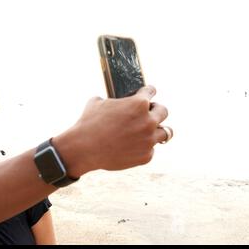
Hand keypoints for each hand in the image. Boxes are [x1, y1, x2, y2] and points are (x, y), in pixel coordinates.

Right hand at [54, 86, 170, 175]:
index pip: (151, 91)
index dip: (147, 91)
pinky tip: (135, 146)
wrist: (83, 149)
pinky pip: (150, 149)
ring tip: (150, 131)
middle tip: (149, 112)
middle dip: (156, 110)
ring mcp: (148, 140)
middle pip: (163, 111)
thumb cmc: (88, 123)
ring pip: (165, 132)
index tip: (147, 93)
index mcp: (138, 103)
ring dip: (157, 130)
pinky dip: (144, 147)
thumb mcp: (97, 103)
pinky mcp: (145, 156)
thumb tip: (110, 101)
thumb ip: (110, 100)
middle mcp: (148, 121)